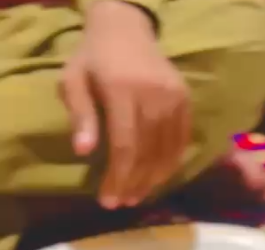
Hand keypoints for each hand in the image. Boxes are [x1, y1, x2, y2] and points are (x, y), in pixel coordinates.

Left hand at [60, 0, 190, 208]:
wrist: (126, 28)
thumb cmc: (94, 59)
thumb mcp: (74, 80)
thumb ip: (80, 115)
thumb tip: (83, 152)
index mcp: (123, 90)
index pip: (125, 145)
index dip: (118, 177)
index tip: (109, 200)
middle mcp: (154, 96)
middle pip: (148, 153)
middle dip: (135, 183)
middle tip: (123, 203)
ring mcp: (174, 99)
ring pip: (167, 151)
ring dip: (153, 180)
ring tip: (139, 196)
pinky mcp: (186, 101)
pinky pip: (181, 142)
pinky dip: (171, 164)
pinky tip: (158, 178)